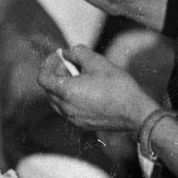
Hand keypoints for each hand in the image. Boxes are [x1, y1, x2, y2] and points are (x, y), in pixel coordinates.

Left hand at [38, 46, 158, 132]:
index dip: (47, 64)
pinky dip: (70, 98)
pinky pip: (68, 109)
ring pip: (57, 100)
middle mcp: (65, 108)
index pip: (43, 78)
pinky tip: (87, 91)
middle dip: (57, 73)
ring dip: (63, 86)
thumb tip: (67, 53)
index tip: (58, 56)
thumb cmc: (117, 86)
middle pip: (49, 88)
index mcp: (66, 92)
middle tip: (72, 63)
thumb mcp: (97, 62)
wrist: (135, 112)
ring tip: (81, 77)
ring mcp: (72, 118)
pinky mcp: (81, 125)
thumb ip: (78, 53)